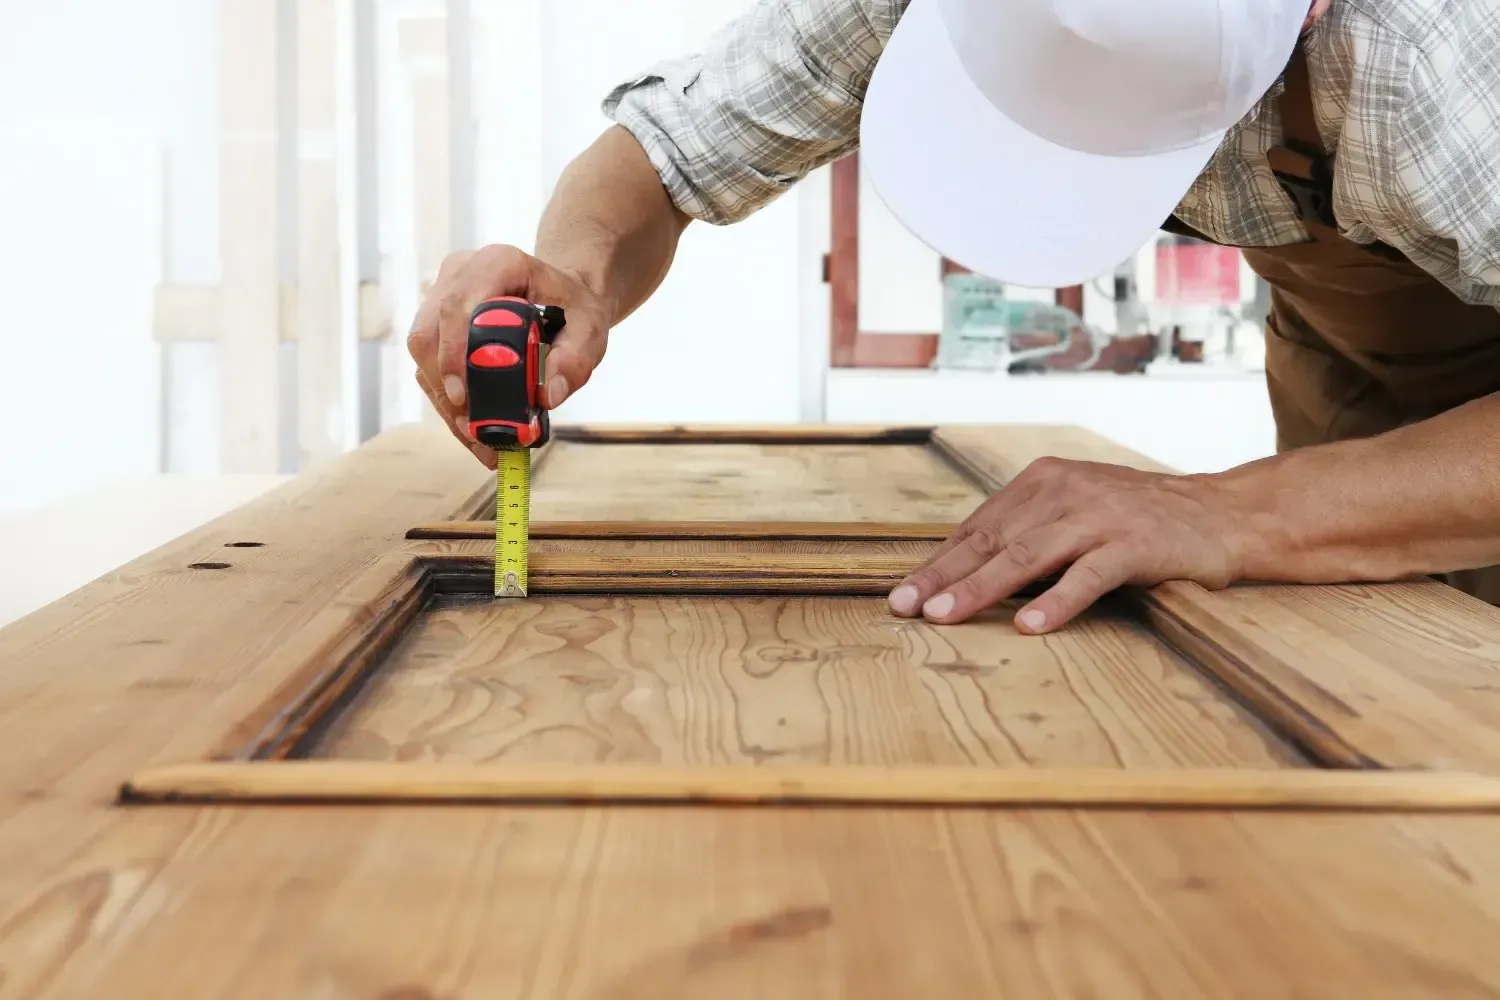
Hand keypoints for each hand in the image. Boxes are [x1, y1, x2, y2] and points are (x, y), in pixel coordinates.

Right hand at [406, 244, 612, 467]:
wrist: (564, 295)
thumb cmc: (574, 307)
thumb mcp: (590, 329)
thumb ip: (576, 359)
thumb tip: (548, 396)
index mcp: (497, 263)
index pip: (458, 305)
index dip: (452, 352)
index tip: (462, 396)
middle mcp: (460, 274)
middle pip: (429, 333)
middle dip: (445, 389)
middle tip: (473, 431)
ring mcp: (442, 296)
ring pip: (423, 353)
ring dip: (444, 402)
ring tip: (478, 441)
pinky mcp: (437, 322)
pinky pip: (429, 365)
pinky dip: (448, 402)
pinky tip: (472, 432)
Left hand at [887, 457, 1245, 632]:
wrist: (1220, 513)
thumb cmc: (1135, 520)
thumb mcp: (1073, 512)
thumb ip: (1026, 533)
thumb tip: (961, 574)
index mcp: (1042, 480)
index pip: (978, 528)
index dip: (938, 563)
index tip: (903, 595)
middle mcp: (1064, 490)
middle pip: (991, 540)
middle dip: (943, 577)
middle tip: (905, 607)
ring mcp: (1099, 515)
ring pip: (1028, 556)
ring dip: (981, 588)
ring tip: (946, 617)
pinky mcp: (1134, 543)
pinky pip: (1087, 576)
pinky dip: (1056, 602)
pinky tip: (1028, 627)